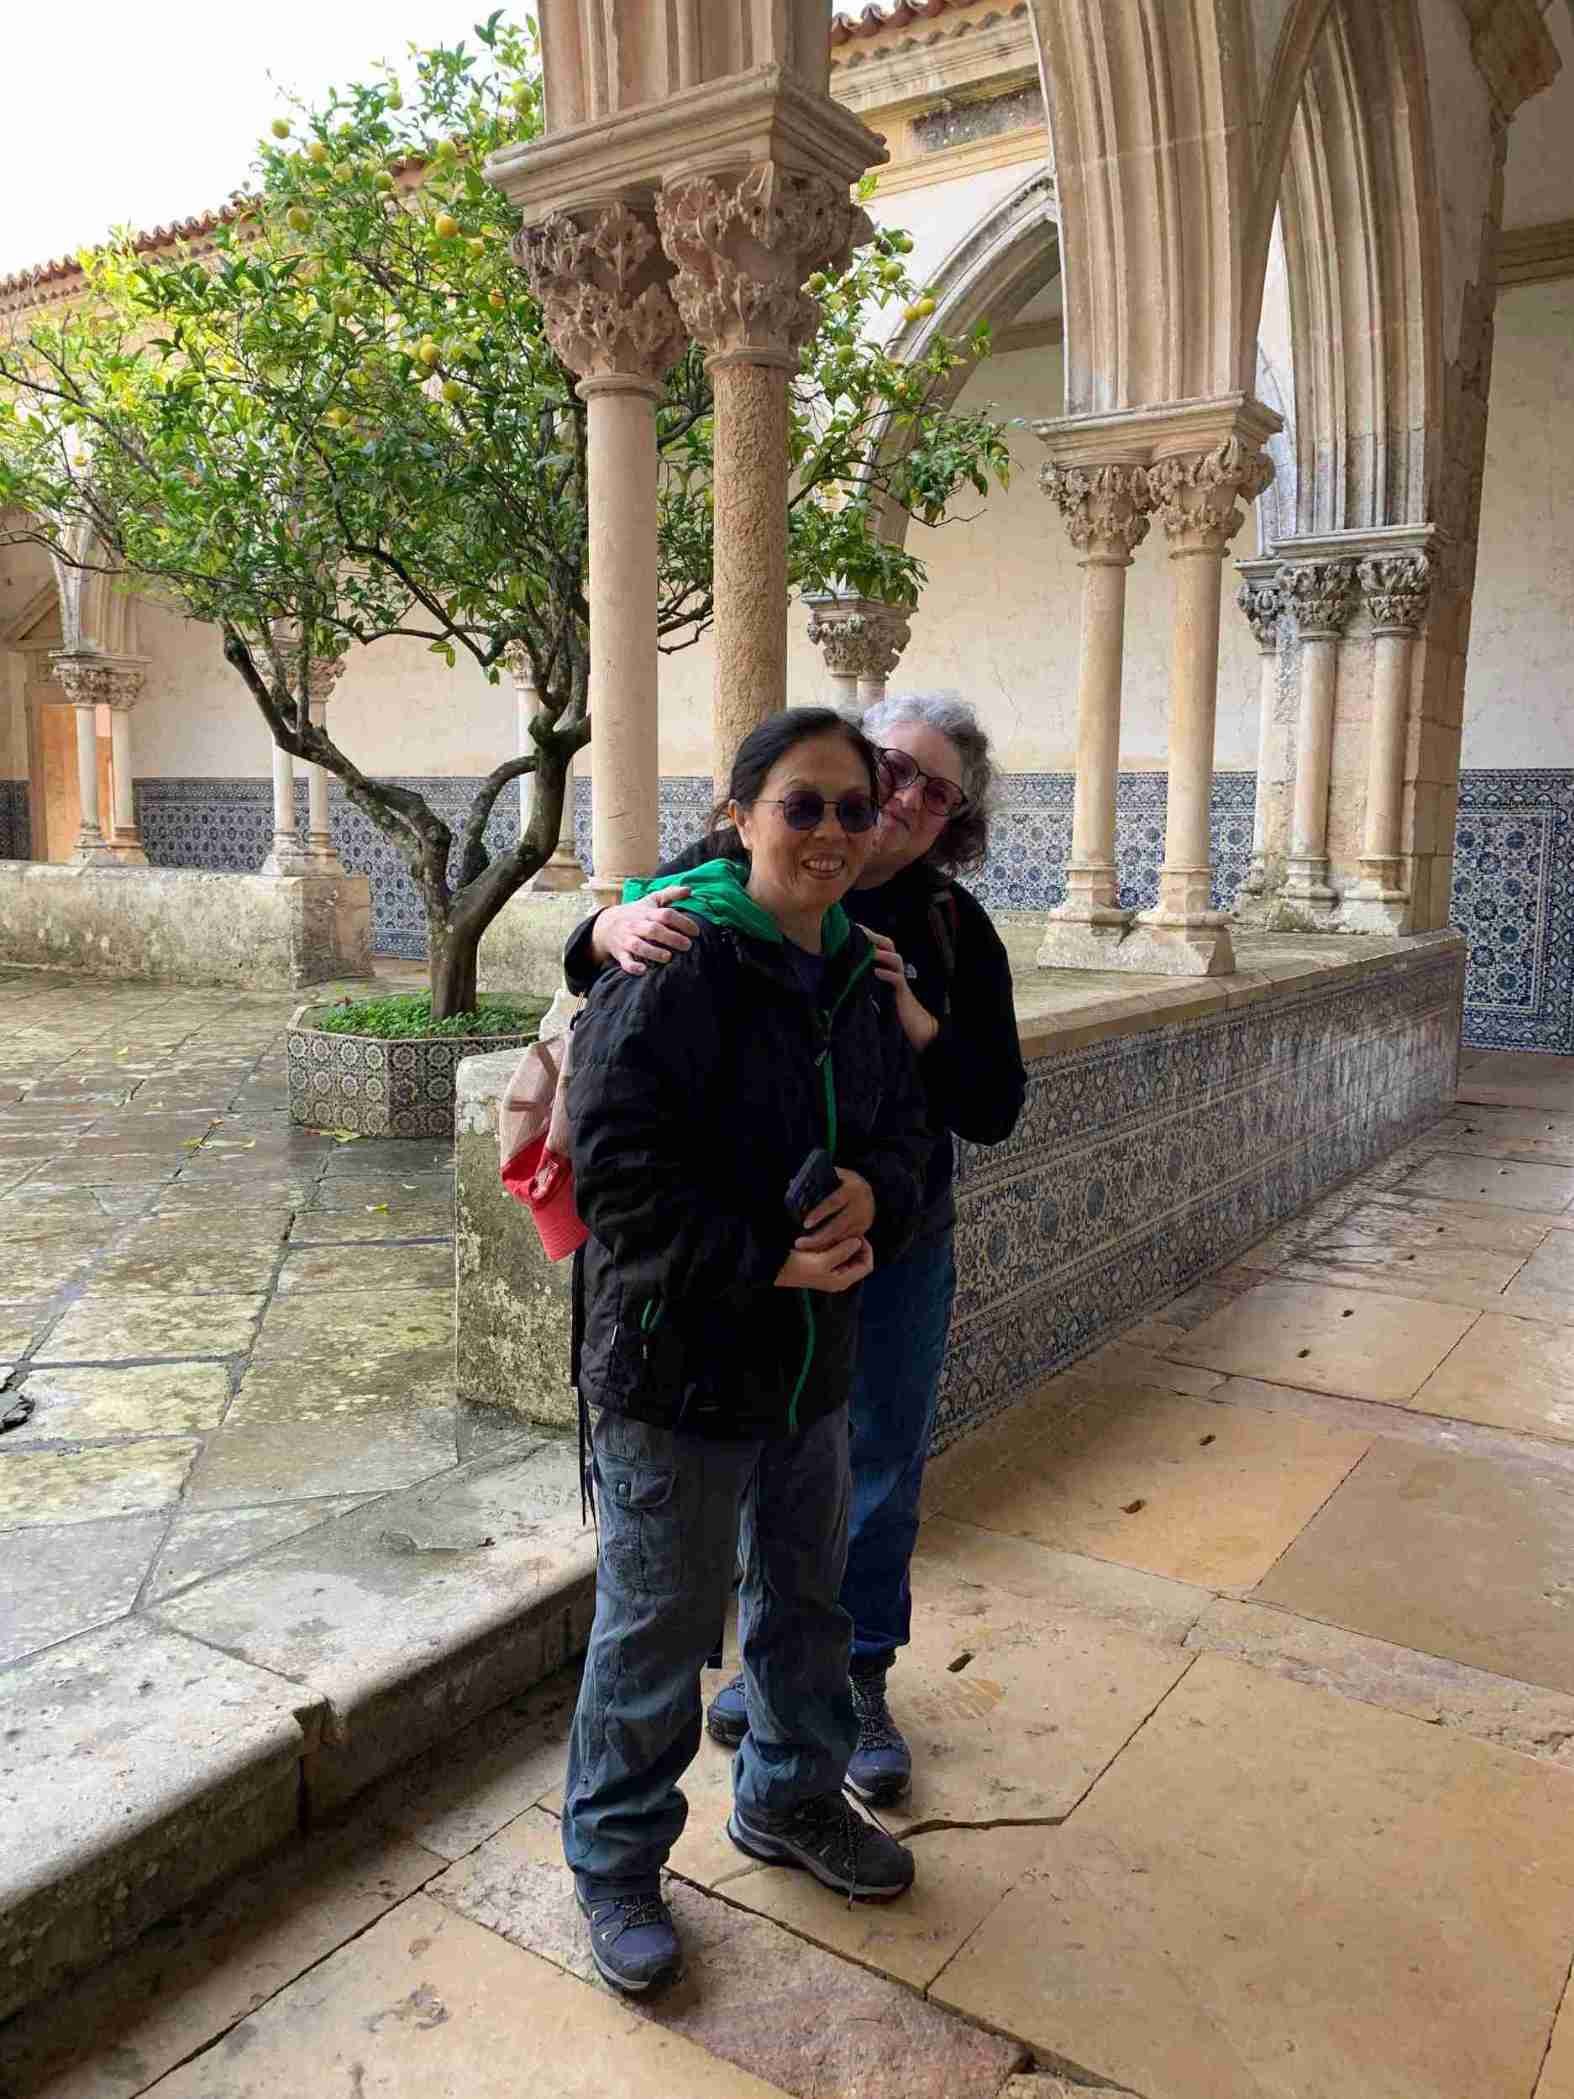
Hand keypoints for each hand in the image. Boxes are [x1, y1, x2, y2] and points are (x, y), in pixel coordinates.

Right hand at [591, 887, 699, 975]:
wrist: (606, 924)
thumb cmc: (636, 912)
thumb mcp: (651, 900)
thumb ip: (670, 894)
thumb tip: (689, 890)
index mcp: (646, 913)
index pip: (665, 915)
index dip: (682, 922)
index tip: (696, 932)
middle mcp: (636, 925)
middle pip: (654, 930)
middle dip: (671, 938)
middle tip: (687, 945)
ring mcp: (627, 939)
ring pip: (638, 945)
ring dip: (653, 952)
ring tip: (668, 957)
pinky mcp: (620, 953)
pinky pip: (625, 961)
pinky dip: (633, 966)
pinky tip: (643, 970)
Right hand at [775, 1236, 873, 1293]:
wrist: (778, 1269)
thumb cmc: (798, 1266)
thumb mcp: (821, 1260)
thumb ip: (841, 1252)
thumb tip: (858, 1242)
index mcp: (842, 1280)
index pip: (867, 1266)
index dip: (866, 1250)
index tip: (857, 1236)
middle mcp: (840, 1278)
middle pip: (860, 1261)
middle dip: (858, 1247)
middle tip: (850, 1232)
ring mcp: (833, 1273)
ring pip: (850, 1257)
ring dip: (848, 1245)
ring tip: (841, 1233)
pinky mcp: (825, 1266)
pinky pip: (839, 1255)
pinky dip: (839, 1246)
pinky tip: (833, 1236)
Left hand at [794, 1168, 875, 1251]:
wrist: (866, 1188)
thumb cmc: (844, 1181)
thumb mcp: (834, 1176)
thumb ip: (817, 1181)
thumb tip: (792, 1184)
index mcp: (852, 1187)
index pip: (834, 1202)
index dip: (819, 1213)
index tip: (805, 1224)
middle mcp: (861, 1204)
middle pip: (837, 1225)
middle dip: (818, 1237)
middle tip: (799, 1243)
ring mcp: (864, 1218)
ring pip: (841, 1236)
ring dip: (822, 1244)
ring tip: (804, 1248)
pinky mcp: (864, 1228)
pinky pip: (844, 1240)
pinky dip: (831, 1245)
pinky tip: (817, 1248)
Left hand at [860, 929, 939, 1052]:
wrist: (908, 1021)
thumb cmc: (888, 1004)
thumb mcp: (872, 988)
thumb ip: (862, 977)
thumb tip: (840, 969)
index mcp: (885, 965)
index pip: (878, 944)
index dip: (867, 935)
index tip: (852, 927)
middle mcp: (893, 968)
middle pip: (888, 945)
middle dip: (875, 937)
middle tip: (859, 932)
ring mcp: (899, 978)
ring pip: (895, 959)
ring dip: (881, 954)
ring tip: (869, 952)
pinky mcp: (902, 991)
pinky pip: (897, 979)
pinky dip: (887, 974)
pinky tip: (876, 973)